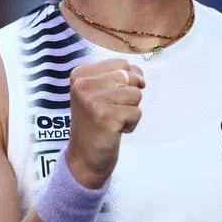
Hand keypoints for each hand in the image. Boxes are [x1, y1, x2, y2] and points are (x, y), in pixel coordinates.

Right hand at [64, 58, 145, 188]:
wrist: (84, 157)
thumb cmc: (96, 122)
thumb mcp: (100, 92)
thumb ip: (119, 76)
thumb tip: (140, 79)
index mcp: (80, 73)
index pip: (122, 64)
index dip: (128, 81)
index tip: (112, 98)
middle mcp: (83, 84)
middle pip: (130, 77)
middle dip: (129, 97)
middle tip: (111, 111)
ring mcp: (92, 100)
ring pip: (135, 95)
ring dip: (130, 111)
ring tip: (112, 121)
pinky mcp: (105, 117)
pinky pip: (136, 113)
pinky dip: (131, 124)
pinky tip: (115, 130)